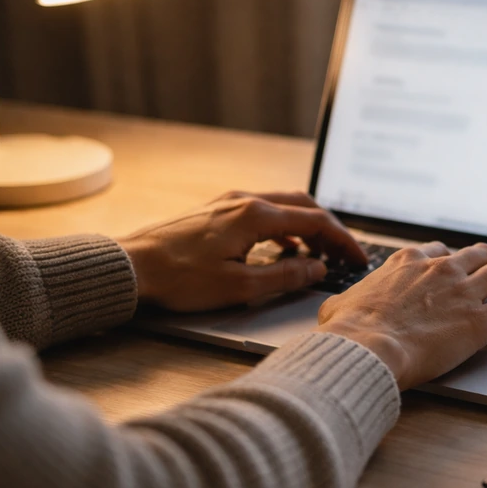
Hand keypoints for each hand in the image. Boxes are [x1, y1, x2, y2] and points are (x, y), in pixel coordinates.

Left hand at [118, 191, 366, 311]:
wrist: (129, 267)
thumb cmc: (179, 279)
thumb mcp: (240, 286)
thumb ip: (286, 276)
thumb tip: (318, 269)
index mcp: (255, 215)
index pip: (316, 221)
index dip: (343, 241)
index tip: (357, 258)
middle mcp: (245, 200)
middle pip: (303, 205)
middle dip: (329, 228)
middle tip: (343, 253)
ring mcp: (228, 202)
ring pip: (283, 204)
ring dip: (306, 225)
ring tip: (317, 254)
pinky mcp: (215, 210)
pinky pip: (262, 210)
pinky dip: (283, 225)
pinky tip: (283, 247)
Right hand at [316, 242, 486, 389]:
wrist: (368, 349)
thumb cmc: (349, 332)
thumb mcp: (338, 306)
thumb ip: (344, 302)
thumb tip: (335, 309)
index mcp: (408, 262)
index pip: (439, 251)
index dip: (453, 260)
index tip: (459, 269)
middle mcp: (441, 269)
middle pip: (479, 254)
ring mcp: (464, 292)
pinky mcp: (481, 319)